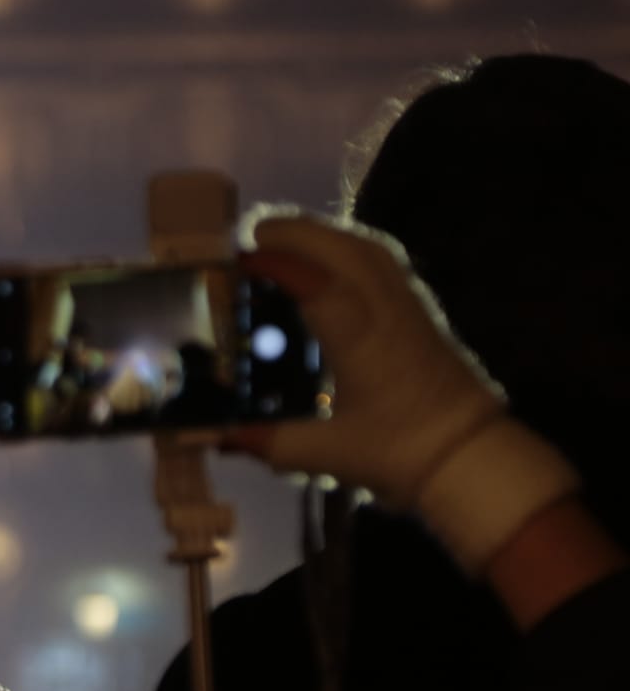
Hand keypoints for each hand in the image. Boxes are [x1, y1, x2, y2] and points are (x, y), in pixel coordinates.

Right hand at [230, 213, 579, 570]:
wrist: (471, 457)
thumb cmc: (401, 453)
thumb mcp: (328, 454)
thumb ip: (269, 441)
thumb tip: (220, 437)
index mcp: (360, 339)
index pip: (316, 282)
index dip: (276, 264)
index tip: (238, 262)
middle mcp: (385, 311)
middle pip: (343, 248)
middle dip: (296, 233)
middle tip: (253, 237)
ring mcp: (408, 306)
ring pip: (367, 248)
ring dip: (325, 235)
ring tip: (287, 240)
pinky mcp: (420, 312)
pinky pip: (383, 261)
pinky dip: (349, 248)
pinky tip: (330, 262)